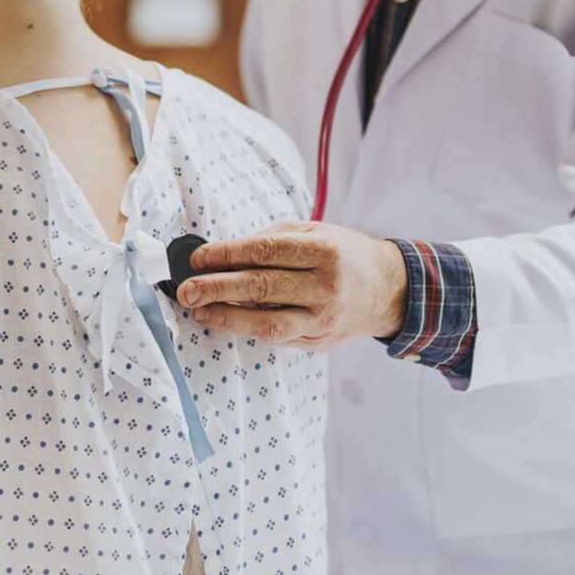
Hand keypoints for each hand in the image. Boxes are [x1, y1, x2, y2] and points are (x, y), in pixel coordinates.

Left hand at [173, 223, 407, 349]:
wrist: (387, 289)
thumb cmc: (343, 254)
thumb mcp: (314, 233)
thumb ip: (271, 241)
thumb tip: (221, 253)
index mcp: (323, 250)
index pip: (265, 251)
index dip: (227, 255)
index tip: (198, 258)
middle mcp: (325, 286)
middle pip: (262, 287)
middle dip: (218, 288)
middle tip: (187, 288)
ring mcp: (323, 318)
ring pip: (268, 323)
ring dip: (227, 317)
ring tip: (199, 311)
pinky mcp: (319, 341)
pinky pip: (277, 336)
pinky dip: (247, 328)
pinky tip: (226, 320)